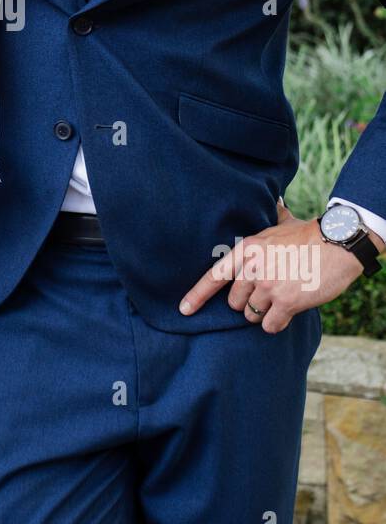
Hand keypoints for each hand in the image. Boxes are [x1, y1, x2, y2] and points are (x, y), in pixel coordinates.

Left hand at [178, 198, 364, 333]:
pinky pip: (269, 325)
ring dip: (264, 312)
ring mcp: (268, 286)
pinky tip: (289, 311)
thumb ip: (272, 216)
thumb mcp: (284, 222)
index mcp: (247, 248)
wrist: (339, 244)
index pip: (215, 275)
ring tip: (282, 296)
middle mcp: (253, 268)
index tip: (184, 310)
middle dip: (248, 301)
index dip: (197, 295)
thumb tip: (274, 198)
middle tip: (269, 290)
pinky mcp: (286, 302)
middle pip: (234, 301)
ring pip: (252, 315)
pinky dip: (277, 323)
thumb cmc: (312, 234)